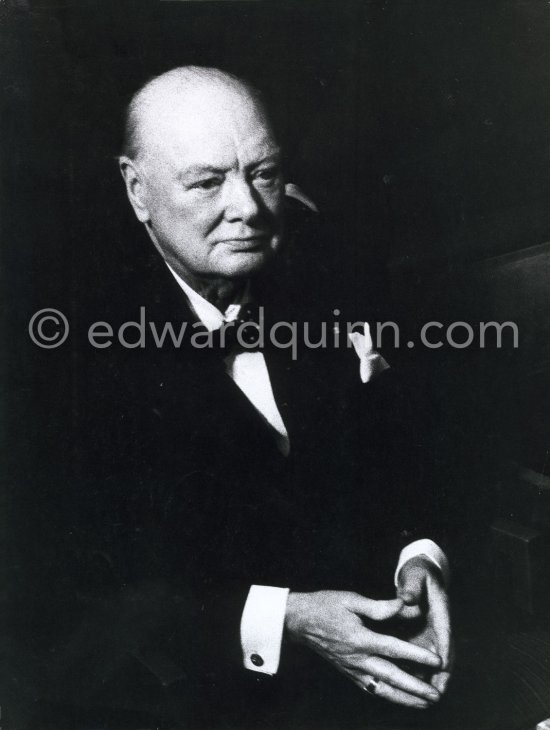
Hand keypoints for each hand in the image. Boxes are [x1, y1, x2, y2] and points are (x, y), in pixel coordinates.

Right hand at [285, 590, 441, 708]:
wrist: (299, 621)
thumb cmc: (326, 605)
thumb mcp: (351, 599)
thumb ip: (379, 606)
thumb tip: (404, 605)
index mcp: (359, 639)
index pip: (393, 649)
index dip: (416, 654)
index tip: (437, 660)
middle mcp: (357, 658)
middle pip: (391, 677)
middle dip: (415, 687)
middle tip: (436, 694)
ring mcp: (352, 669)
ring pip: (382, 689)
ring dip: (405, 698)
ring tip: (425, 703)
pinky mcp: (348, 673)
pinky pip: (371, 689)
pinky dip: (388, 695)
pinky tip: (400, 698)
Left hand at [396, 556, 453, 694]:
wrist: (420, 575)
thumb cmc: (418, 574)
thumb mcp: (415, 575)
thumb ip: (411, 586)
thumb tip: (407, 598)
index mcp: (441, 610)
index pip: (445, 632)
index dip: (444, 649)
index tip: (443, 665)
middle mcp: (439, 626)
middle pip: (445, 653)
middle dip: (442, 675)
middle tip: (437, 695)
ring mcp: (432, 634)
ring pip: (435, 661)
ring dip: (431, 679)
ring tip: (425, 700)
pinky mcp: (424, 638)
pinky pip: (423, 659)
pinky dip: (419, 673)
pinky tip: (410, 687)